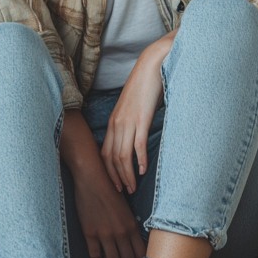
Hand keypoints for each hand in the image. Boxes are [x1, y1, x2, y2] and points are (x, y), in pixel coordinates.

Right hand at [73, 172, 145, 257]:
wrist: (92, 179)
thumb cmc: (110, 192)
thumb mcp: (126, 210)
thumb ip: (129, 228)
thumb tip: (132, 246)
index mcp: (132, 226)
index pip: (142, 256)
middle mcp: (121, 232)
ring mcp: (105, 233)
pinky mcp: (90, 233)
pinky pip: (95, 255)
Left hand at [101, 31, 175, 194]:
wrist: (151, 64)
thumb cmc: (145, 86)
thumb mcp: (134, 107)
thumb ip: (133, 123)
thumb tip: (137, 138)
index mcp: (113, 121)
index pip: (105, 153)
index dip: (109, 172)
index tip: (116, 185)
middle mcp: (117, 123)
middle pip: (111, 158)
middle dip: (116, 178)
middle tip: (124, 193)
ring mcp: (128, 121)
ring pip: (122, 155)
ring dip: (127, 174)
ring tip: (133, 188)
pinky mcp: (141, 118)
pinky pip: (137, 145)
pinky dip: (140, 160)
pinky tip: (143, 170)